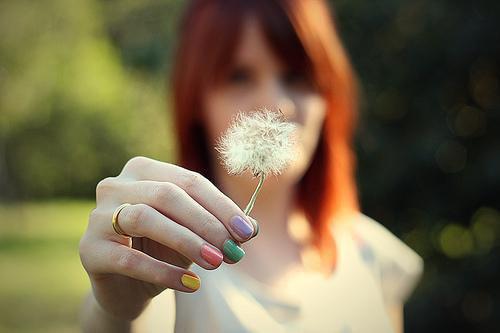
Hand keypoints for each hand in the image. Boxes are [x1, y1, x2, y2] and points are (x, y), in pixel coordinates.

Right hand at [79, 156, 256, 319]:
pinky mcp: (89, 249)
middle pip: (167, 195)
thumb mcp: (194, 234)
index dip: (221, 206)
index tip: (246, 232)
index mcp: (143, 171)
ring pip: (145, 218)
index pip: (189, 181)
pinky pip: (129, 259)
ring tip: (216, 263)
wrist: (128, 286)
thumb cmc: (163, 250)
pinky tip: (190, 285)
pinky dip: (163, 272)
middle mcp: (116, 185)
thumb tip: (252, 228)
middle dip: (206, 223)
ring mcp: (97, 215)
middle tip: (232, 250)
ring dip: (187, 242)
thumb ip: (219, 226)